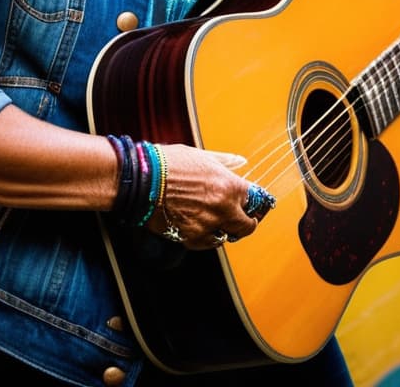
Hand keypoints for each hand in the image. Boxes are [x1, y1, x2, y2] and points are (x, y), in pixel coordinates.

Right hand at [146, 145, 268, 250]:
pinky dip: (205, 236)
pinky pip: (207, 243)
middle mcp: (223, 208)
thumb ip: (225, 162)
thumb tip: (242, 163)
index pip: (256, 201)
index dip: (255, 203)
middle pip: (246, 226)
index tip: (253, 205)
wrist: (143, 179)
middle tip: (238, 218)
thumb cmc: (170, 163)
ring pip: (226, 236)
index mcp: (229, 185)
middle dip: (244, 222)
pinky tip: (197, 224)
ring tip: (211, 218)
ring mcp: (208, 225)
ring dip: (223, 229)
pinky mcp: (191, 238)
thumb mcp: (202, 157)